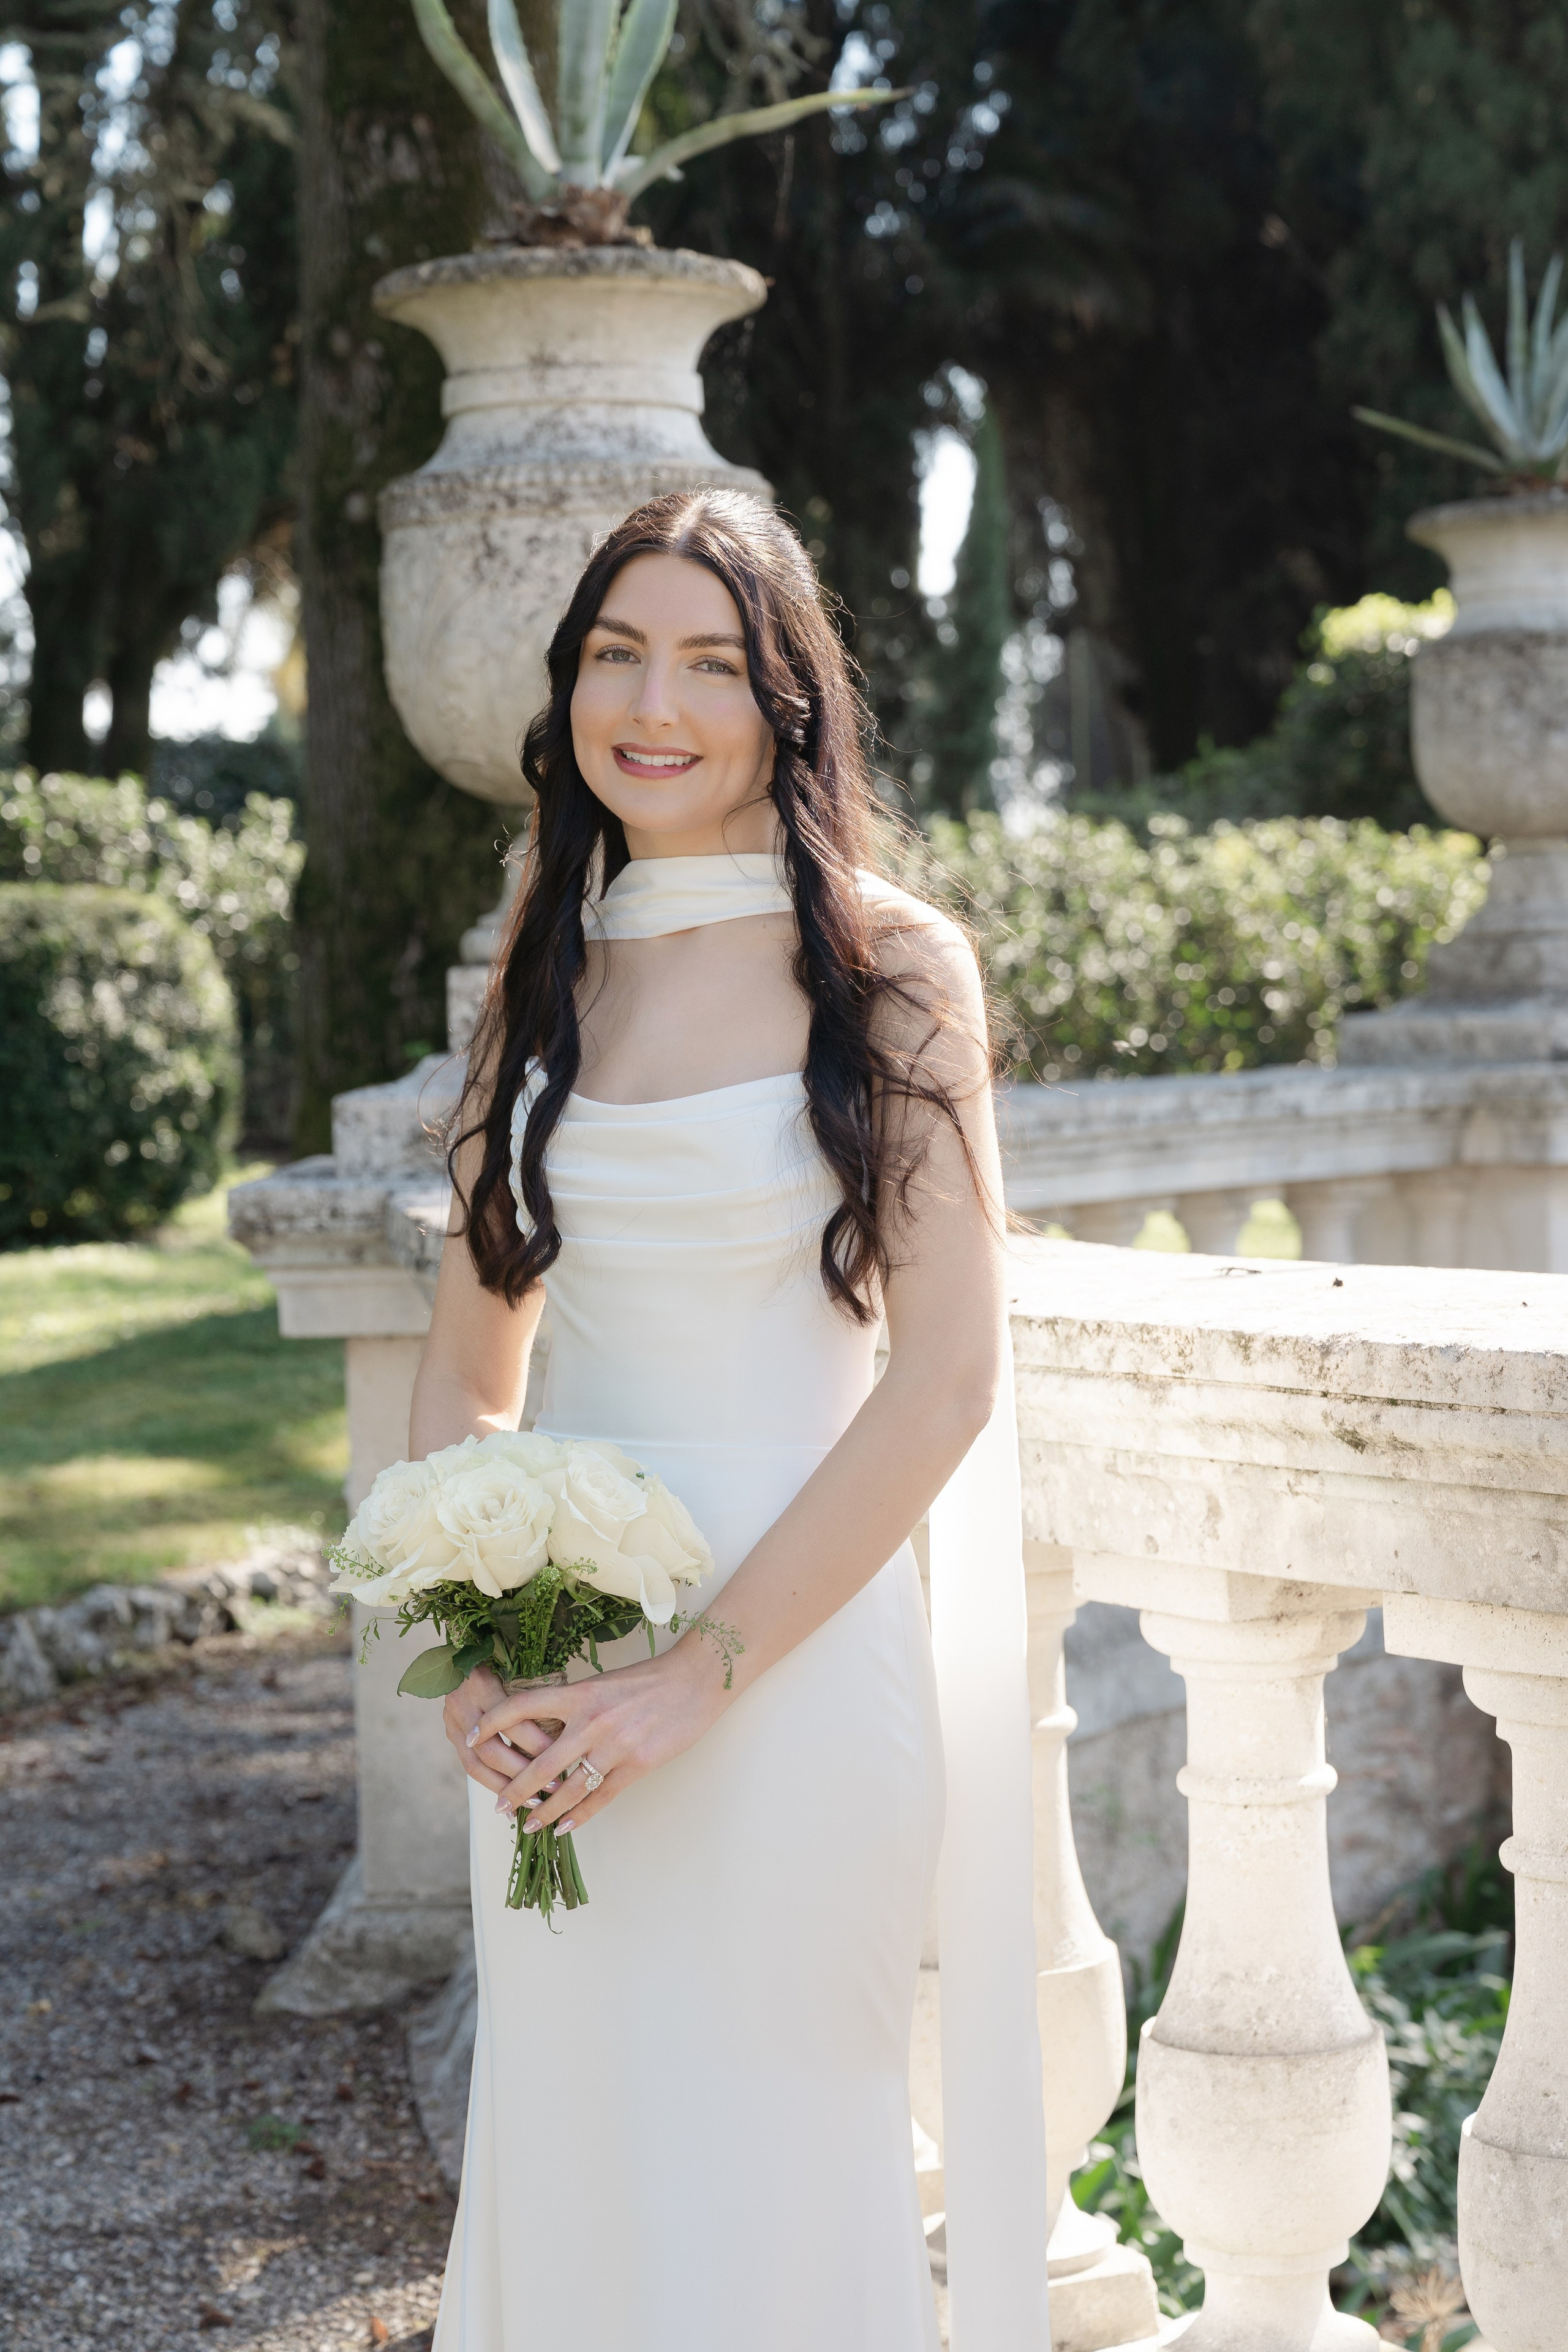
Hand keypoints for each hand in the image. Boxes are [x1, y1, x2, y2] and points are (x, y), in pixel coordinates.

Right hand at [443, 1663, 556, 1797]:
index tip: (562, 1757)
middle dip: (523, 1772)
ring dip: (507, 1787)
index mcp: (481, 1681)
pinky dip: (493, 1786)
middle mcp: (461, 1703)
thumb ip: (535, 1698)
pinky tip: (510, 1806)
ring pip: (476, 1765)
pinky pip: (470, 1767)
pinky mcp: (451, 1735)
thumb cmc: (505, 1661)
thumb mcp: (519, 1670)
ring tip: (534, 1802)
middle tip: (552, 1786)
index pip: (509, 1719)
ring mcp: (451, 1721)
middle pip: (491, 1748)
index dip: (535, 1741)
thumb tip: (567, 1734)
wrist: (463, 1656)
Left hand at [466, 1638, 731, 1837]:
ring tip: (528, 1825)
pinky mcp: (637, 1765)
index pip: (521, 1706)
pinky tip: (565, 1827)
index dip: (491, 1723)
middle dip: (515, 1789)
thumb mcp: (604, 1683)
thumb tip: (543, 1729)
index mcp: (579, 1693)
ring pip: (568, 1788)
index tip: (470, 1737)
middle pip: (540, 1762)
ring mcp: (614, 1745)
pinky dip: (580, 1816)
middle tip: (498, 1806)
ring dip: (545, 1811)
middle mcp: (591, 1719)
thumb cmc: (650, 1680)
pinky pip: (601, 1797)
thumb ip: (575, 1706)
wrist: (695, 1680)